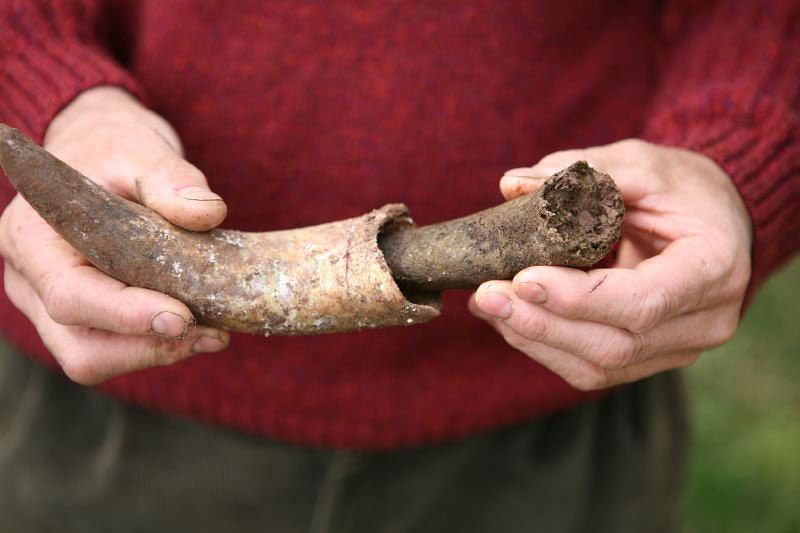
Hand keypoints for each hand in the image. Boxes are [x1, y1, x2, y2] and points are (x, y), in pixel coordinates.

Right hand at [0, 86, 229, 383]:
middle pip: (78, 346)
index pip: (70, 295)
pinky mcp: (82, 316)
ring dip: (156, 354)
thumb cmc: (111, 147)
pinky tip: (199, 327)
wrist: (100, 151)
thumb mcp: (140, 149)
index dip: (125, 315)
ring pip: (95, 359)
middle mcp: (31, 280)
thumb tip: (207, 212)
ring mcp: (51, 304)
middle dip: (146, 347)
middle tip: (208, 331)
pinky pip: (114, 350)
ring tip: (210, 332)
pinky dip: (157, 347)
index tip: (182, 317)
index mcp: (32, 238)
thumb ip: (172, 180)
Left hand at [469, 139, 752, 389]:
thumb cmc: (681, 189)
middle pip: (616, 346)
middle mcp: (705, 322)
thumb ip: (581, 175)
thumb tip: (511, 184)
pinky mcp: (649, 358)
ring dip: (533, 339)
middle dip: (541, 324)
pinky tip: (508, 319)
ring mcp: (678, 349)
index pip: (644, 301)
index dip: (579, 298)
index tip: (523, 278)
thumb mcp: (641, 165)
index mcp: (713, 269)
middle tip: (485, 294)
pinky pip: (592, 368)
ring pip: (598, 367)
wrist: (715, 222)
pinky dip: (544, 346)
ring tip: (486, 305)